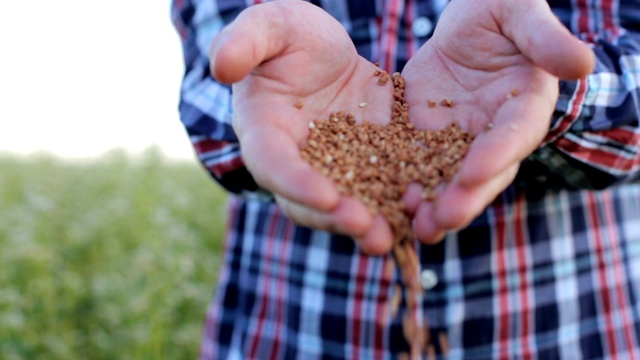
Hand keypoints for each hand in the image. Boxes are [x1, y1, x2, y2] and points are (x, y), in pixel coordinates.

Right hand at [210, 0, 394, 253]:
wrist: (325, 50)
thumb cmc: (289, 36)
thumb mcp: (271, 27)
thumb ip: (244, 41)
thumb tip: (220, 66)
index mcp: (264, 133)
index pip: (273, 166)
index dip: (296, 184)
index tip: (327, 197)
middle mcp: (296, 162)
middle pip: (309, 202)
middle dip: (336, 218)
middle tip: (366, 228)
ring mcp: (334, 168)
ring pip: (345, 206)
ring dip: (367, 224)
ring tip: (393, 236)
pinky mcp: (368, 164)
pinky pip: (381, 189)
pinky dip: (397, 204)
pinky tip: (422, 210)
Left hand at [401, 0, 594, 241]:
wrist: (462, 25)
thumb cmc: (498, 11)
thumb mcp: (519, 14)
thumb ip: (544, 39)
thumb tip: (584, 64)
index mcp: (523, 106)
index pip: (514, 134)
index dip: (498, 153)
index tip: (475, 170)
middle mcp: (492, 134)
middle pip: (483, 173)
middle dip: (464, 198)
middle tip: (443, 219)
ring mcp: (456, 141)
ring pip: (448, 180)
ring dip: (434, 207)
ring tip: (417, 228)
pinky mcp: (424, 139)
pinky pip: (414, 166)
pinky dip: (404, 186)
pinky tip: (386, 204)